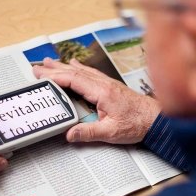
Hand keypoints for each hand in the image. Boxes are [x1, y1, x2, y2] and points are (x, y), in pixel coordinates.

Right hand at [33, 58, 160, 143]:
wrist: (157, 119)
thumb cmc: (138, 124)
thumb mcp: (111, 132)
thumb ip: (88, 133)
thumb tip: (69, 134)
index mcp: (101, 92)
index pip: (73, 80)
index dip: (55, 77)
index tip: (41, 76)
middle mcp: (104, 84)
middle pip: (74, 72)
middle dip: (54, 69)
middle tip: (37, 67)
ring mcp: (108, 83)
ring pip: (82, 70)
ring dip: (64, 66)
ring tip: (50, 62)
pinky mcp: (111, 86)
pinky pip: (90, 73)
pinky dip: (78, 68)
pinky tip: (75, 66)